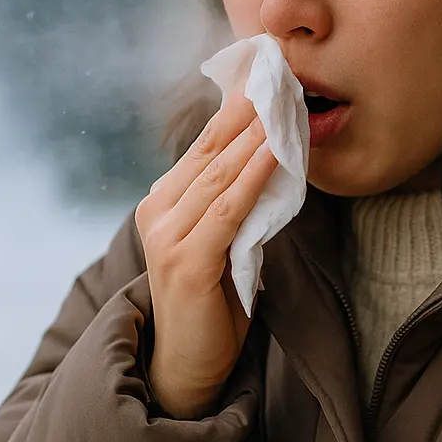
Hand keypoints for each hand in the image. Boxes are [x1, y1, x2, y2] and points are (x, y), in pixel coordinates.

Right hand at [134, 97, 277, 418]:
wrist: (188, 365)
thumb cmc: (212, 301)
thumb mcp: (225, 240)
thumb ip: (235, 202)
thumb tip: (273, 153)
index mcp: (164, 201)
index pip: (205, 145)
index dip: (237, 111)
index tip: (270, 77)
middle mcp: (157, 211)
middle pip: (210, 151)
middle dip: (249, 113)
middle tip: (282, 76)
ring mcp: (167, 236)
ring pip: (219, 175)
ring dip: (255, 138)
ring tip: (284, 105)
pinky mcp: (186, 262)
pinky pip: (227, 209)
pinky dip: (253, 177)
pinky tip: (275, 153)